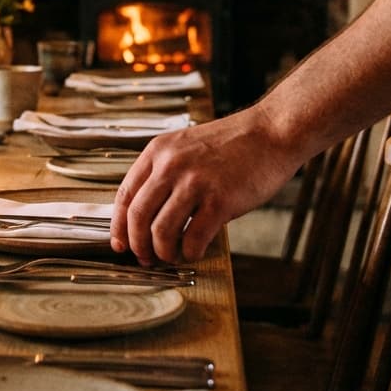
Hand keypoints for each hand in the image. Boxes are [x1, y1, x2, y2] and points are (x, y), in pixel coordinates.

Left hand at [111, 108, 302, 263]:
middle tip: (145, 258)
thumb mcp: (187, 146)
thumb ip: (166, 173)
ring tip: (172, 257)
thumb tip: (149, 215)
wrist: (271, 132)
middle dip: (138, 245)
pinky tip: (194, 252)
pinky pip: (193, 238)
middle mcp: (170, 165)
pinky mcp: (219, 200)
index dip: (119, 225)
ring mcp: (194, 182)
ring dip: (163, 252)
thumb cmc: (233, 144)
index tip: (120, 244)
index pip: (125, 194)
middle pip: (137, 216)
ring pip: (161, 231)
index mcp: (158, 151)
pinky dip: (190, 252)